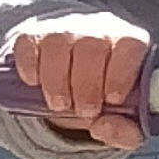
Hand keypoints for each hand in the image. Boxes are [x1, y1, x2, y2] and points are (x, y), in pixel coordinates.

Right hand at [8, 14, 150, 150]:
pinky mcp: (35, 33)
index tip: (112, 99)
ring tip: (60, 104)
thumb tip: (103, 127)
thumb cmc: (106, 95)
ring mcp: (66, 27)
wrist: (75, 77)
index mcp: (130, 43)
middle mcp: (99, 28)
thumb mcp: (124, 119)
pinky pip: (28, 42)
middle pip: (93, 45)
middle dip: (87, 85)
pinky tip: (36, 83)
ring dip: (57, 80)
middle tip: (85, 111)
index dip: (121, 72)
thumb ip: (125, 131)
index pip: (130, 43)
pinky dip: (30, 67)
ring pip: (58, 42)